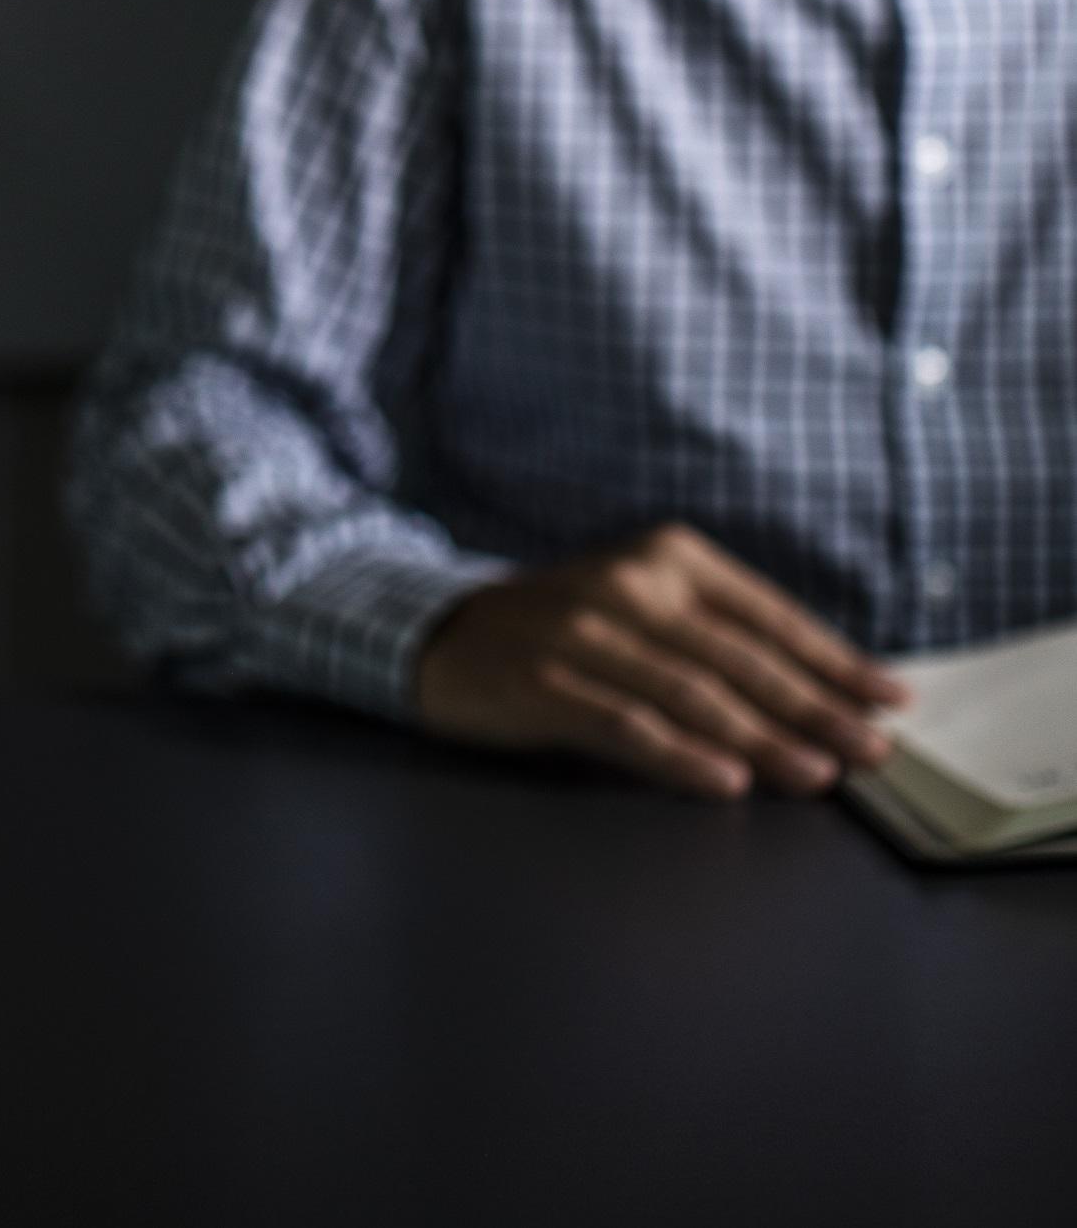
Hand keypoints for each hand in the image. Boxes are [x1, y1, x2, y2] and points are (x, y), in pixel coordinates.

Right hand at [411, 522, 907, 799]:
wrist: (448, 633)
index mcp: (667, 557)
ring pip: (692, 693)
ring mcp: (583, 634)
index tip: (891, 699)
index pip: (768, 614)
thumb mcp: (646, 606)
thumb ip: (718, 637)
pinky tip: (724, 782)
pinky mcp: (544, 684)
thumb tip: (821, 695)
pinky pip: (625, 726)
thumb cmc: (571, 630)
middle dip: (816, 708)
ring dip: (764, 739)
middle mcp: (629, 584)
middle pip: (741, 658)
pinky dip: (680, 756)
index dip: (834, 659)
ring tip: (820, 774)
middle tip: (874, 751)